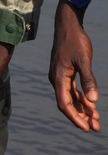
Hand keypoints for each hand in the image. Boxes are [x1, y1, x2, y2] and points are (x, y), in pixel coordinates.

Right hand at [50, 0, 99, 131]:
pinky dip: (82, 99)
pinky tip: (92, 105)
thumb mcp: (84, 60)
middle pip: (68, 104)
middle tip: (96, 128)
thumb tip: (94, 100)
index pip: (65, 103)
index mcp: (59, 77)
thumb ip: (88, 80)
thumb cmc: (75, 41)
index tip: (86, 128)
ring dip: (83, 109)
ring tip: (97, 120)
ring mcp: (61, 76)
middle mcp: (57, 79)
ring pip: (71, 98)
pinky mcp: (66, 73)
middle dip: (81, 117)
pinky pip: (73, 90)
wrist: (68, 26)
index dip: (75, 117)